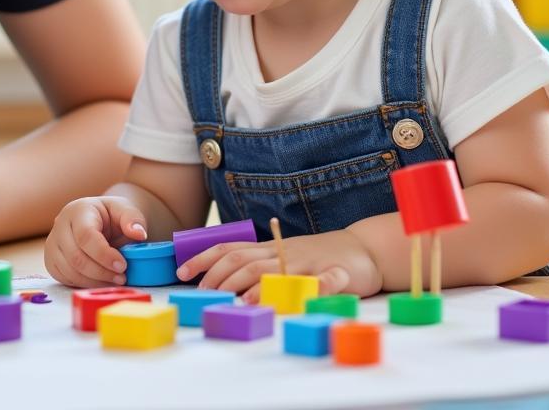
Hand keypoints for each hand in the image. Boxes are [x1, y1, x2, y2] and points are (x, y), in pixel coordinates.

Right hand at [44, 196, 147, 288]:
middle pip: (76, 257)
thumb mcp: (124, 211)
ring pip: (70, 271)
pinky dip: (85, 284)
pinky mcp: (51, 261)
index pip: (86, 236)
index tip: (122, 265)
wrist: (97, 221)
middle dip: (102, 272)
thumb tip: (139, 233)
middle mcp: (60, 226)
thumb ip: (133, 219)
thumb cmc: (110, 216)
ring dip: (95, 281)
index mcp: (77, 210)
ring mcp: (52, 244)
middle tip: (122, 277)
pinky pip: (65, 279)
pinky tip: (101, 281)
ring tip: (115, 280)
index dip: (104, 254)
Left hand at [175, 226, 383, 301]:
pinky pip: (316, 280)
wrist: (366, 248)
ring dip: (249, 285)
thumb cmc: (322, 255)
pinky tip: (282, 299)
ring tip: (235, 300)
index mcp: (272, 247)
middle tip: (202, 293)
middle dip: (218, 276)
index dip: (205, 258)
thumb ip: (264, 262)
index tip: (183, 270)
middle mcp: (284, 252)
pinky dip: (298, 288)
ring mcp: (306, 263)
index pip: (231, 248)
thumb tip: (227, 280)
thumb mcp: (288, 254)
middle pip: (243, 259)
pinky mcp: (333, 274)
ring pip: (271, 269)